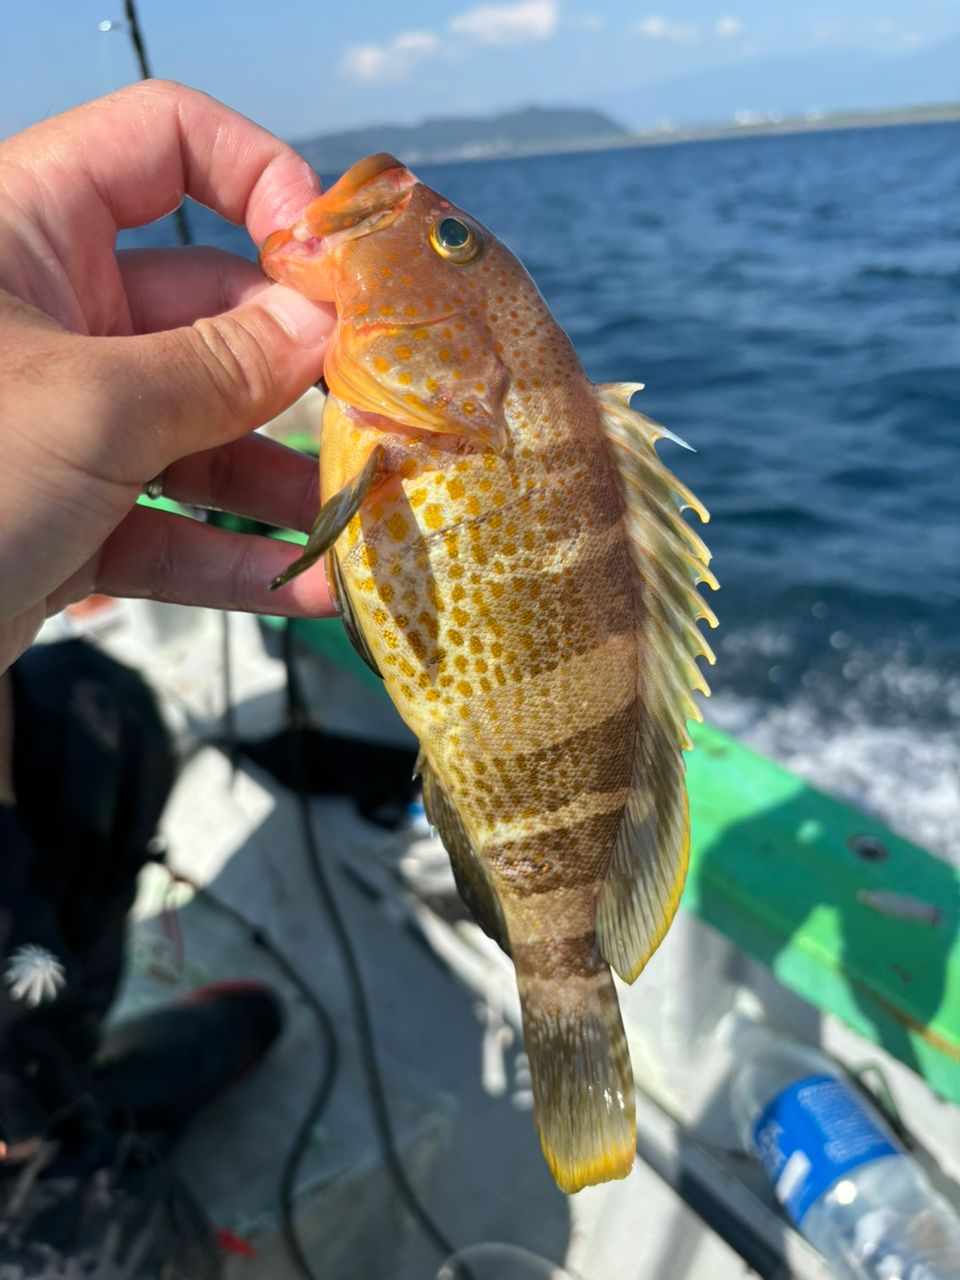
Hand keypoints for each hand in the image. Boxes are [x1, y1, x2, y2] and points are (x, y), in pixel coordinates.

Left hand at [0, 80, 336, 673]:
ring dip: (282, 481)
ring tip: (361, 515)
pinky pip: (174, 525)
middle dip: (297, 369)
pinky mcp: (74, 515)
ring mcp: (67, 419)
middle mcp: (53, 315)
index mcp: (31, 230)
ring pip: (202, 431)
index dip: (259, 178)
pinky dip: (238, 557)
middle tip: (379, 409)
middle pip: (209, 310)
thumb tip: (324, 332)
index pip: (162, 142)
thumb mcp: (93, 407)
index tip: (332, 261)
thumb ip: (222, 368)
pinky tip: (312, 586)